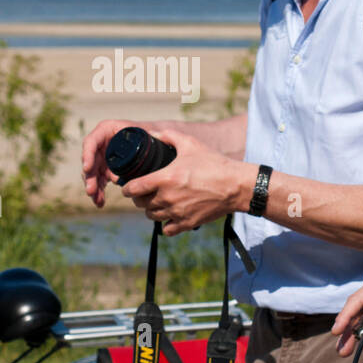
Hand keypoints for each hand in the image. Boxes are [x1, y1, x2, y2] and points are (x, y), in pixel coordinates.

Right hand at [81, 118, 147, 207]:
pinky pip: (99, 181)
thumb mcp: (154, 131)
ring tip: (98, 200)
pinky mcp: (107, 169)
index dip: (87, 155)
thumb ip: (156, 133)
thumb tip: (154, 136)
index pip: (92, 141)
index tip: (87, 169)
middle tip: (91, 191)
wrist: (159, 144)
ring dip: (93, 187)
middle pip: (90, 160)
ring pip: (93, 173)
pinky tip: (101, 202)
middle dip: (89, 177)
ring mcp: (104, 156)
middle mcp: (103, 142)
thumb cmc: (156, 134)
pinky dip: (99, 192)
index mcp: (109, 129)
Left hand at [119, 129, 245, 234]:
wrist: (236, 185)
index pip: (134, 188)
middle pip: (141, 204)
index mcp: (165, 178)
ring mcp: (177, 212)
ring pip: (152, 216)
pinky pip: (167, 229)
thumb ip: (169, 136)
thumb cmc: (214, 163)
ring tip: (157, 202)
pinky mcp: (187, 223)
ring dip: (151, 210)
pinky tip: (170, 216)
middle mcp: (167, 197)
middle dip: (139, 198)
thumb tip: (153, 133)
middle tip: (144, 192)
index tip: (127, 187)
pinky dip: (166, 224)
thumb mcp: (191, 144)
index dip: (127, 188)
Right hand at [332, 256, 362, 355]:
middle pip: (355, 308)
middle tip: (341, 350)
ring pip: (358, 311)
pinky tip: (356, 338)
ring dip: (351, 330)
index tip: (337, 330)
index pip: (359, 300)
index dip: (346, 315)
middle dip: (346, 329)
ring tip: (344, 349)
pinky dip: (360, 325)